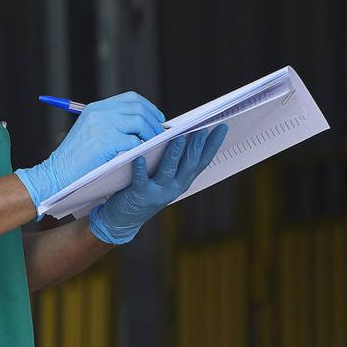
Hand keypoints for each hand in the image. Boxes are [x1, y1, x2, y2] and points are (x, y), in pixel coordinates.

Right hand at [16, 92, 164, 212]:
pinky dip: (142, 148)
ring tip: (154, 145)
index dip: (148, 107)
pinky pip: (134, 141)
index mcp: (96, 108)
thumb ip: (111, 124)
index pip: (130, 98)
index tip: (158, 119)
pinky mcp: (106, 142)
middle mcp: (99, 113)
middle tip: (161, 134)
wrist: (57, 173)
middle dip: (154, 121)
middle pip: (138, 108)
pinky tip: (143, 155)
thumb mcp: (90, 132)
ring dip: (151, 134)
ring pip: (139, 122)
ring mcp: (102, 126)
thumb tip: (141, 125)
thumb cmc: (76, 158)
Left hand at [88, 123, 228, 244]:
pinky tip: (139, 158)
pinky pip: (140, 181)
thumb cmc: (144, 189)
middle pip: (188, 165)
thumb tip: (180, 131)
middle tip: (202, 129)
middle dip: (196, 146)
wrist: (124, 218)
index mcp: (182, 180)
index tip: (222, 128)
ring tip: (178, 138)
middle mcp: (174, 187)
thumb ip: (173, 159)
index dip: (213, 145)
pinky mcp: (139, 196)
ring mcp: (157, 193)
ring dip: (174, 155)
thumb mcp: (164, 175)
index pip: (201, 161)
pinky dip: (140, 170)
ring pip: (168, 171)